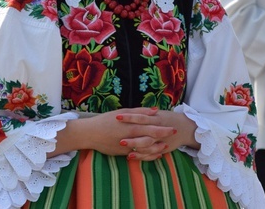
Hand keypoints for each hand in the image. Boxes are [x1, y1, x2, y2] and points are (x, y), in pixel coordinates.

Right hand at [51, 107, 175, 158]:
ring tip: (166, 146)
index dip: (163, 128)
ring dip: (157, 148)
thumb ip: (139, 111)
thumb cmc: (106, 120)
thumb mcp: (123, 112)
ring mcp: (128, 146)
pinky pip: (139, 156)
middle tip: (173, 135)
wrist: (90, 133)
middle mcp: (131, 136)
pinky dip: (148, 155)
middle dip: (164, 137)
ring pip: (147, 149)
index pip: (151, 126)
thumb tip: (155, 110)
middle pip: (151, 137)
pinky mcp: (124, 154)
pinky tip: (155, 154)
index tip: (173, 127)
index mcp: (131, 124)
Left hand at [116, 109, 199, 160]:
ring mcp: (160, 139)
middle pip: (142, 132)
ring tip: (121, 146)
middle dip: (130, 135)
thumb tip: (129, 112)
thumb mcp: (158, 115)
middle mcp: (158, 128)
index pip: (140, 117)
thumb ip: (145, 114)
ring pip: (146, 144)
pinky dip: (141, 155)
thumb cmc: (169, 119)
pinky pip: (150, 153)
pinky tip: (130, 156)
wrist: (186, 128)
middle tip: (118, 137)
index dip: (129, 117)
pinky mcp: (162, 148)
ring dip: (134, 146)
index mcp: (156, 118)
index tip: (117, 117)